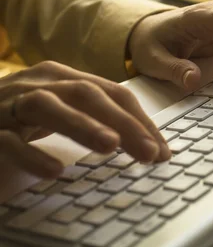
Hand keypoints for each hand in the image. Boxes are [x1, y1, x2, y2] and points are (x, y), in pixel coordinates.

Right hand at [0, 62, 169, 177]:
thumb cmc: (21, 115)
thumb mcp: (63, 110)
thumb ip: (97, 118)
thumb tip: (149, 142)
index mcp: (63, 76)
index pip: (112, 92)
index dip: (140, 119)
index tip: (163, 150)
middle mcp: (39, 83)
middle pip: (87, 94)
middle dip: (123, 122)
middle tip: (150, 153)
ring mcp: (10, 104)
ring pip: (48, 106)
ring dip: (82, 125)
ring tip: (111, 146)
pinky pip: (8, 140)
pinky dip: (31, 155)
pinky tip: (54, 170)